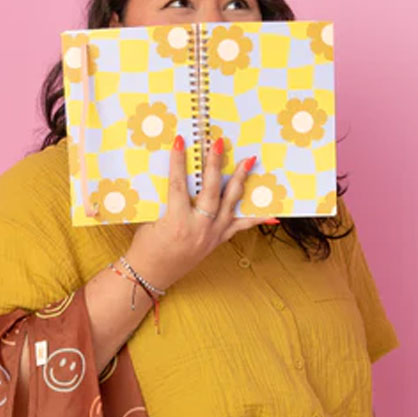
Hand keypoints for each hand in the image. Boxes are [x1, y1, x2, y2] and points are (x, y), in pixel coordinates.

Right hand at [125, 135, 275, 289]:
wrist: (151, 275)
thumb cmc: (146, 247)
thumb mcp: (151, 220)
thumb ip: (165, 199)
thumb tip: (177, 176)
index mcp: (177, 222)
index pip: (178, 185)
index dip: (179, 162)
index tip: (181, 142)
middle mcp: (199, 228)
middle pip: (210, 190)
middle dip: (215, 165)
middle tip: (218, 144)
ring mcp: (212, 235)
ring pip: (230, 204)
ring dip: (240, 180)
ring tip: (248, 161)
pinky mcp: (218, 240)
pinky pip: (240, 226)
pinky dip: (256, 218)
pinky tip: (271, 212)